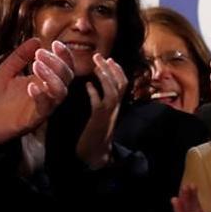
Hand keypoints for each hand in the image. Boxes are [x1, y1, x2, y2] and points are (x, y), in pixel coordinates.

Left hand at [0, 39, 73, 153]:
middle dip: (58, 63)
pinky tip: (30, 86)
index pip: (64, 66)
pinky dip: (41, 96)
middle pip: (67, 77)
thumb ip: (20, 56)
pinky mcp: (34, 119)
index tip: (56, 44)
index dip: (64, 55)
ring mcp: (43, 106)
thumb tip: (36, 40)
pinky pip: (45, 108)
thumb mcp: (5, 71)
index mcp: (44, 80)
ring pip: (61, 92)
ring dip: (52, 77)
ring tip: (36, 66)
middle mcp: (48, 93)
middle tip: (40, 54)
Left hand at [75, 54, 126, 168]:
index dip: (117, 70)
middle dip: (111, 68)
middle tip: (99, 56)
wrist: (95, 155)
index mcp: (117, 105)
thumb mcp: (101, 116)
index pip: (123, 83)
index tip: (109, 59)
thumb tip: (92, 87)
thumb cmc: (94, 135)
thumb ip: (100, 102)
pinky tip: (87, 85)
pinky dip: (94, 92)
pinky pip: (99, 102)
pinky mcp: (99, 119)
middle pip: (120, 82)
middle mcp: (116, 107)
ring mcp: (109, 112)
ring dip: (105, 75)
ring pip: (113, 89)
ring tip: (95, 65)